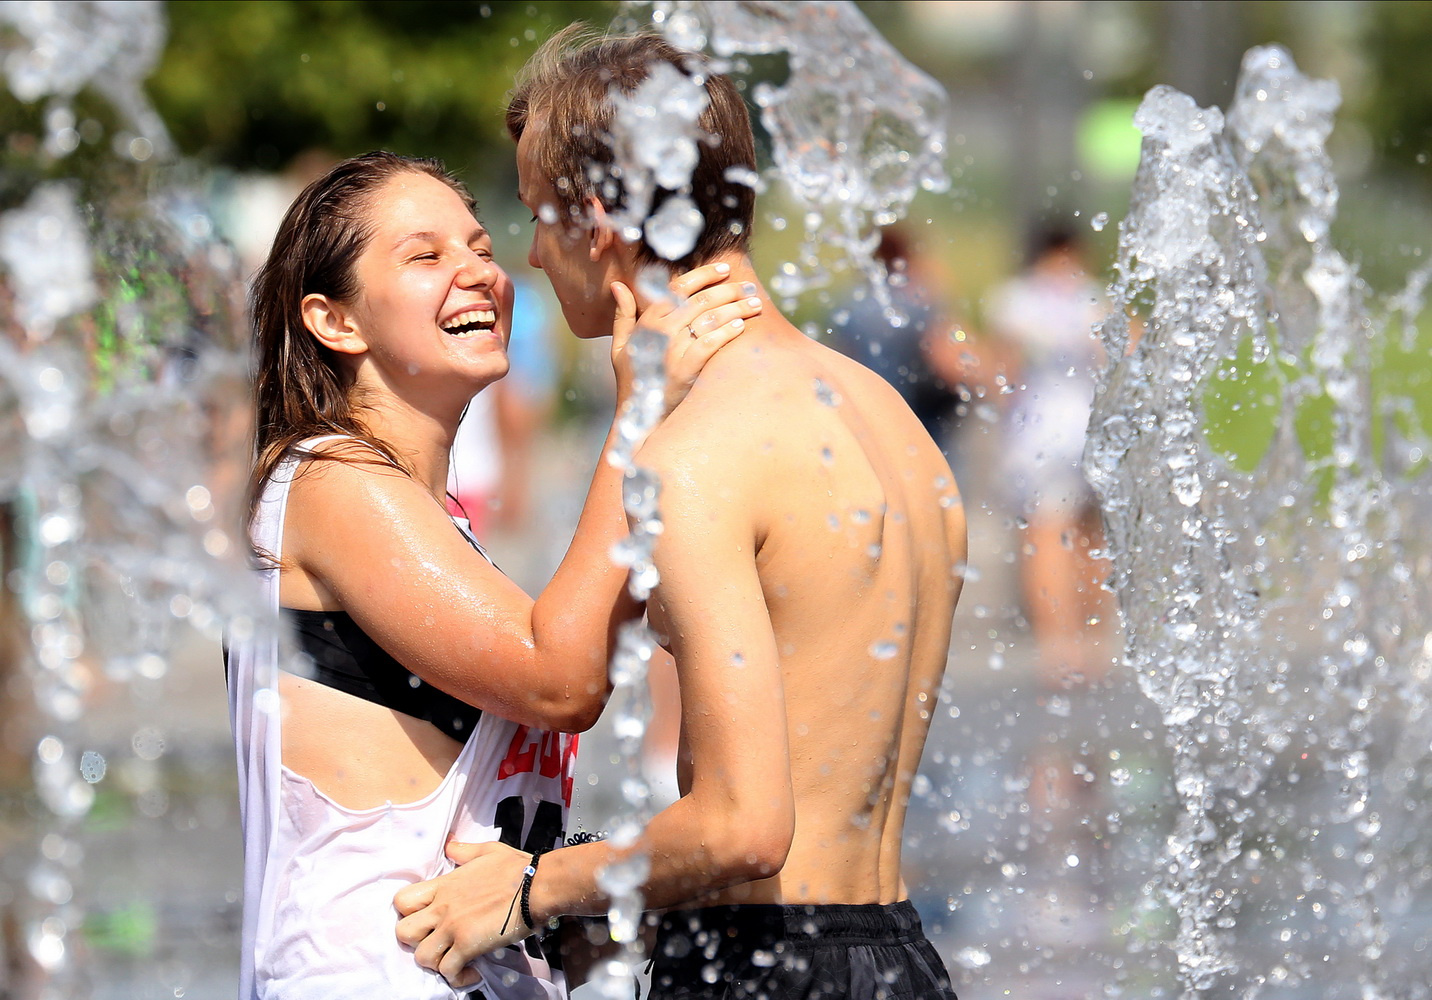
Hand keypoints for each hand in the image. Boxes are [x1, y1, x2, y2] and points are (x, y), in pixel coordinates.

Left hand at [394, 840, 532, 987]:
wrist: (537, 885)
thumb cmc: (517, 868)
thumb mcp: (487, 851)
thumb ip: (464, 851)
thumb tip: (450, 844)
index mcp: (444, 885)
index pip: (402, 900)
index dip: (408, 913)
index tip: (425, 918)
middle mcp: (443, 907)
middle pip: (403, 932)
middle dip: (415, 941)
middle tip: (435, 941)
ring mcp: (454, 927)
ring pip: (422, 957)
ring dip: (435, 962)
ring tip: (452, 960)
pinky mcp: (469, 945)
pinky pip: (448, 971)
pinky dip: (456, 977)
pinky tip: (470, 971)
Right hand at [611, 262, 762, 415]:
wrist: (637, 414)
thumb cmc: (632, 378)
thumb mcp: (620, 345)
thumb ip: (623, 314)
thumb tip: (619, 285)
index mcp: (648, 320)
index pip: (679, 286)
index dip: (704, 274)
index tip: (724, 269)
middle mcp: (660, 331)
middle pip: (701, 301)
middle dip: (729, 290)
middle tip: (750, 287)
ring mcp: (672, 351)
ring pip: (709, 319)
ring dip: (736, 309)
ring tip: (755, 304)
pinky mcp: (684, 371)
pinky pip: (709, 344)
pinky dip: (726, 333)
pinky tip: (740, 326)